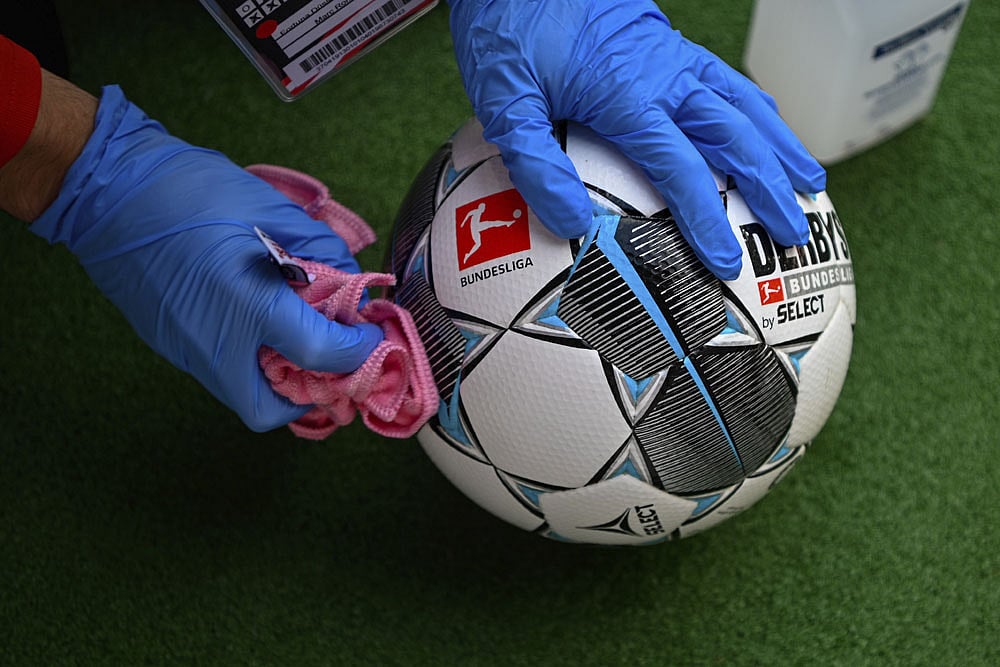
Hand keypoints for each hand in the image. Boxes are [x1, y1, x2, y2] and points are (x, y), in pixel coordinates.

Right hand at [29, 85, 381, 430]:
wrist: (104, 189)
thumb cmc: (187, 190)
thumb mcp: (269, 208)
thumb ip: (318, 249)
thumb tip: (346, 278)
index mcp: (250, 306)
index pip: (324, 354)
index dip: (359, 349)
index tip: (370, 333)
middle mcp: (216, 343)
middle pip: (270, 410)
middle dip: (308, 396)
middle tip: (331, 362)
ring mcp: (186, 349)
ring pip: (241, 393)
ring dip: (278, 379)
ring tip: (300, 340)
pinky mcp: (169, 344)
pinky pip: (218, 370)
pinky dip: (249, 360)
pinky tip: (262, 325)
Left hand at [447, 0, 825, 279]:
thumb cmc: (507, 29)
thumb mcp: (505, 103)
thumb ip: (536, 166)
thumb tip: (572, 224)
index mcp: (629, 95)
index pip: (683, 170)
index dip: (708, 219)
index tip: (727, 261)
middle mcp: (664, 75)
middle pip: (733, 138)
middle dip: (768, 189)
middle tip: (794, 230)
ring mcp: (672, 55)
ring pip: (743, 105)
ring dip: (780, 146)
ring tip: (811, 182)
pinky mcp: (667, 43)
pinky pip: (726, 79)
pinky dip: (756, 106)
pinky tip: (768, 123)